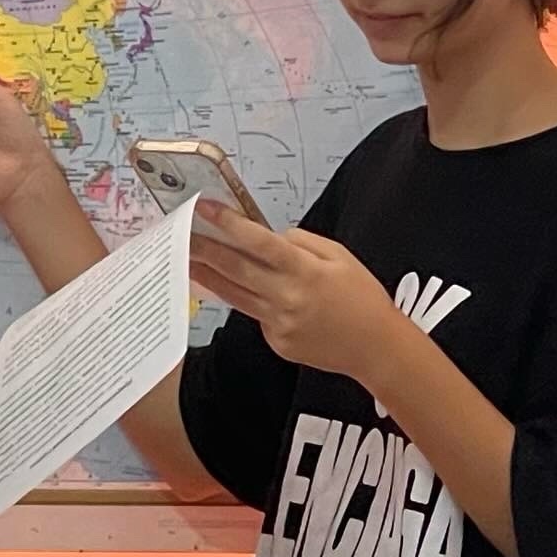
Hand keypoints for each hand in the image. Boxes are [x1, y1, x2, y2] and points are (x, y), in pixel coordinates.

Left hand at [189, 200, 408, 385]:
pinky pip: (254, 315)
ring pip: (233, 294)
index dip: (229, 224)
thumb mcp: (340, 257)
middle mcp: (287, 297)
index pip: (259, 242)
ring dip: (206, 275)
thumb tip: (269, 237)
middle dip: (203, 248)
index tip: (204, 208)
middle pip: (235, 268)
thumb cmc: (362, 298)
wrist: (376, 348)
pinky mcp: (276, 341)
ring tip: (185, 259)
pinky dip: (245, 300)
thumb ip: (301, 243)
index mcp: (305, 270)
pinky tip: (237, 289)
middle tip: (179, 233)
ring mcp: (279, 322)